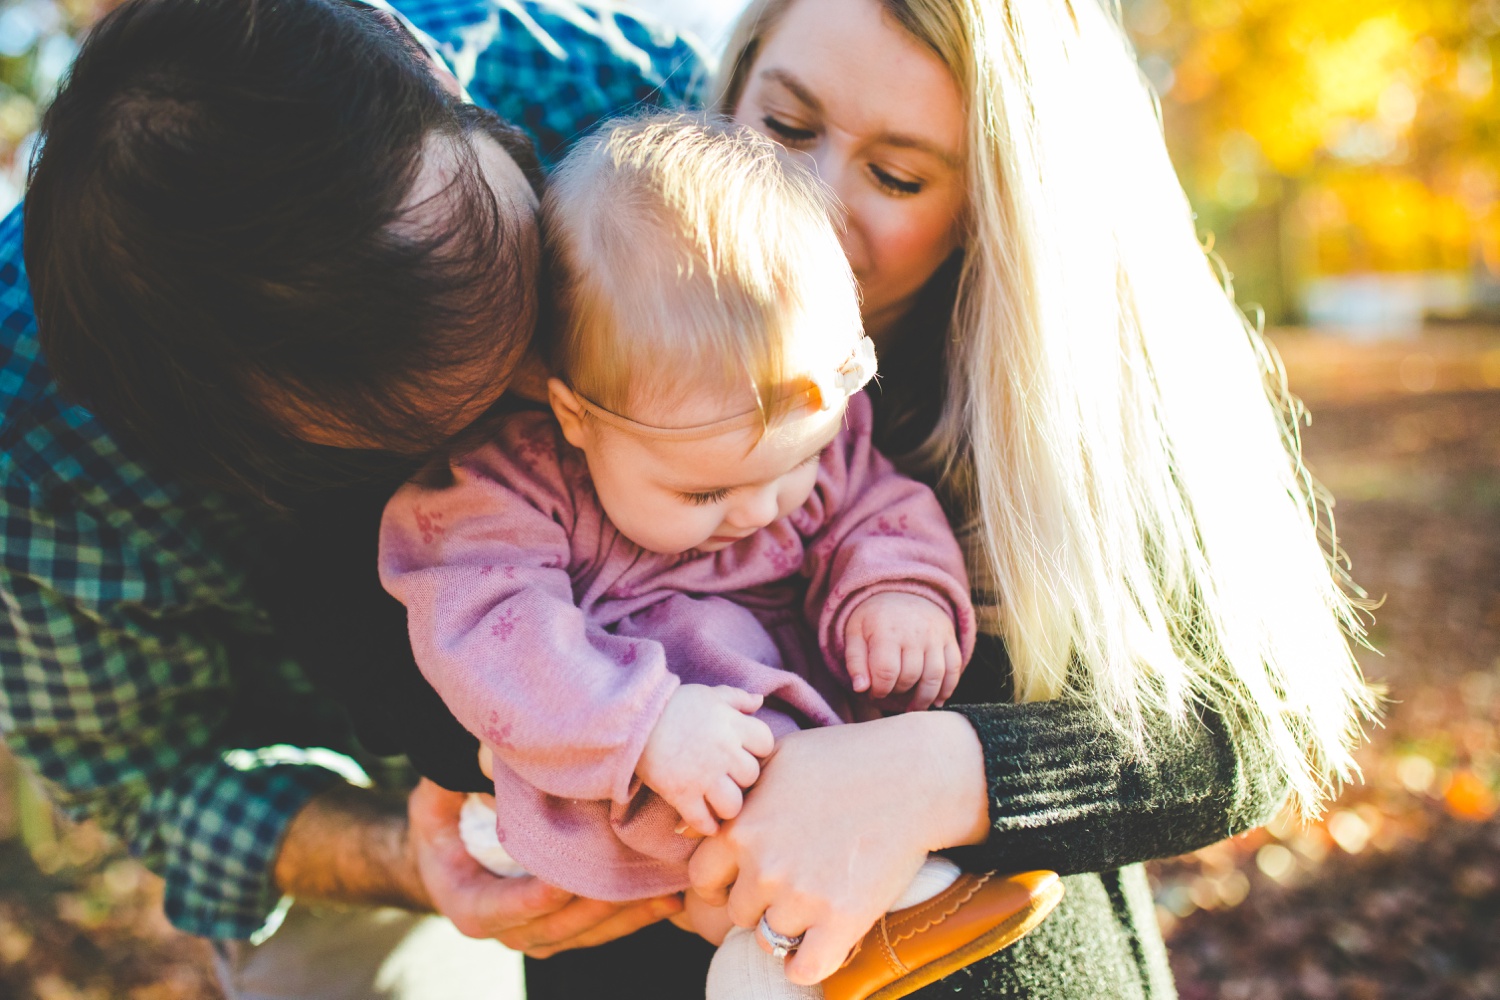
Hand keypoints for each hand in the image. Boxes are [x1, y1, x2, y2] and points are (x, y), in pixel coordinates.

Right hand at [407, 779, 680, 956]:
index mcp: (467, 902)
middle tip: (629, 882)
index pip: (499, 910)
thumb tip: (483, 751)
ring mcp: (538, 932)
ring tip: (661, 892)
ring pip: (583, 934)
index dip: (529, 901)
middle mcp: (505, 927)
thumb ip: (456, 782)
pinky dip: (633, 917)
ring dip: (623, 917)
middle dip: (593, 907)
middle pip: (552, 928)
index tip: (559, 882)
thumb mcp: (439, 798)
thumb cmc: (448, 818)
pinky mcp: (566, 926)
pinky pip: (600, 930)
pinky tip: (668, 899)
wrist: (456, 851)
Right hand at [636, 684, 775, 836]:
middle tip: (728, 777)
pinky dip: (706, 826)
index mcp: (732, 724)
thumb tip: (759, 701)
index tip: (744, 751)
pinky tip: (706, 821)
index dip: (757, 749)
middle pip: (751, 776)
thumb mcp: (708, 694)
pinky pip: (703, 821)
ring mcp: (703, 776)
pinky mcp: (681, 795)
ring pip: (733, 805)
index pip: (765, 744)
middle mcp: (723, 751)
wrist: (634, 720)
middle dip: (741, 778)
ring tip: (718, 802)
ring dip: (727, 806)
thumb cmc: (673, 705)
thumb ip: (737, 698)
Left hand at [688, 713, 988, 984]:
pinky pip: (804, 968)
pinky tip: (819, 944)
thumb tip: (690, 824)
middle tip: (792, 884)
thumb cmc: (845, 758)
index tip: (740, 881)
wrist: (912, 776)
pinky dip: (807, 963)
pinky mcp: (842, 920)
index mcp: (740, 828)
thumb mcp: (777, 759)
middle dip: (760, 902)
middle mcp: (763, 866)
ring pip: (769, 939)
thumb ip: (736, 793)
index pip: (702, 878)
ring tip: (812, 905)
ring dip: (786, 928)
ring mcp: (801, 896)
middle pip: (738, 912)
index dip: (721, 882)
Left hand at [844, 592, 962, 708]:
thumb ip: (855, 661)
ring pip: (935, 676)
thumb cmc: (873, 620)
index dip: (879, 690)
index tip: (873, 692)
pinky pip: (954, 668)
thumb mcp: (855, 634)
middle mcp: (914, 632)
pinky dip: (948, 688)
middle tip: (890, 695)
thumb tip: (861, 688)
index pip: (886, 672)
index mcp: (887, 630)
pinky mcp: (949, 639)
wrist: (901, 592)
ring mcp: (935, 635)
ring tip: (912, 709)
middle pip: (910, 676)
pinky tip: (937, 701)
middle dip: (898, 693)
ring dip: (924, 699)